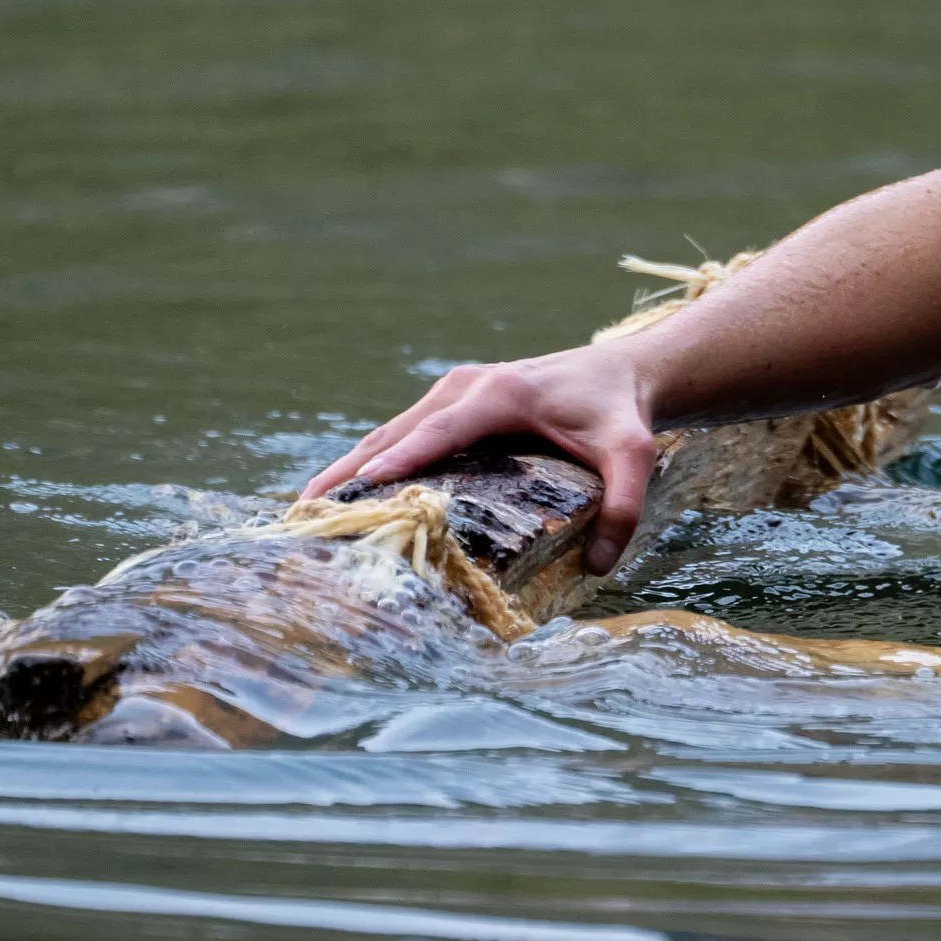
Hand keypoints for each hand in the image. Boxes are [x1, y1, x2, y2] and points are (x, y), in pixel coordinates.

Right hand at [301, 340, 658, 574]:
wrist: (624, 372)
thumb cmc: (622, 413)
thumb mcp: (634, 456)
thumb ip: (623, 508)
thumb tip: (596, 567)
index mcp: (502, 394)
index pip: (439, 432)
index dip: (400, 460)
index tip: (360, 487)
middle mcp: (468, 387)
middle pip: (396, 432)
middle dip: (350, 472)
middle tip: (306, 513)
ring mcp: (455, 391)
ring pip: (390, 432)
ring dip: (350, 468)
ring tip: (306, 510)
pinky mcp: (452, 402)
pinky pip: (403, 433)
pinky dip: (371, 460)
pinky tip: (345, 495)